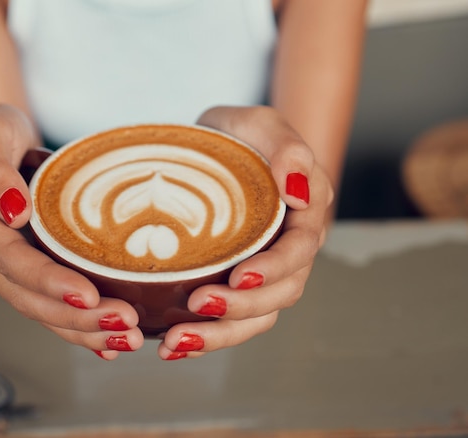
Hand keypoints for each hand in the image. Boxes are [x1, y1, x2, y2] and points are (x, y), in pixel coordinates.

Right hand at [0, 104, 142, 359]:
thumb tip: (14, 210)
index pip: (9, 258)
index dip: (47, 280)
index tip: (88, 294)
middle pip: (26, 296)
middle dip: (76, 316)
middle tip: (123, 323)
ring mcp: (2, 266)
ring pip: (39, 309)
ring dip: (82, 330)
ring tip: (126, 339)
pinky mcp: (23, 271)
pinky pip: (47, 305)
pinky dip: (77, 327)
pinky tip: (107, 345)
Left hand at [157, 105, 333, 359]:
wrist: (220, 148)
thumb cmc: (241, 134)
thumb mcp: (260, 124)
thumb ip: (286, 146)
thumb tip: (298, 190)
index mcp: (305, 213)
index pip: (299, 250)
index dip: (273, 270)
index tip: (238, 277)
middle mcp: (290, 248)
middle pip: (280, 294)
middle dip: (241, 308)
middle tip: (197, 306)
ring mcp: (264, 270)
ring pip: (257, 316)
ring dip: (221, 334)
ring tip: (177, 342)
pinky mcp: (236, 283)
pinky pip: (231, 318)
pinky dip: (205, 336)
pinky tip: (172, 344)